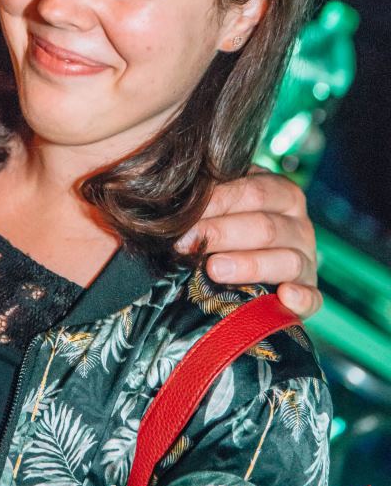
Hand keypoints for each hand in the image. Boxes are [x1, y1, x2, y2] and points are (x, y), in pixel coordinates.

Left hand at [175, 168, 321, 317]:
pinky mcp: (309, 293)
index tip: (181, 213)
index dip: (217, 201)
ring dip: (249, 265)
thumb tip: (173, 187)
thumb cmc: (227, 221)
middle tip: (187, 243)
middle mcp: (299, 225)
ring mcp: (307, 260)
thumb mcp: (223, 201)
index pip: (252, 192)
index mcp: (281, 193)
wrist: (250, 253)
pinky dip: (301, 298)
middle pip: (265, 227)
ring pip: (286, 261)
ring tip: (214, 270)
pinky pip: (313, 298)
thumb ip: (208, 193)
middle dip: (222, 234)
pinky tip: (283, 296)